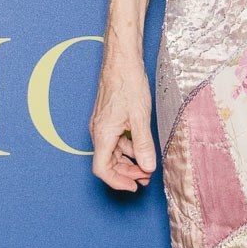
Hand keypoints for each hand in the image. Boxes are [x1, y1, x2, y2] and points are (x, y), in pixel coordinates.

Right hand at [91, 49, 156, 191]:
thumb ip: (143, 144)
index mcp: (103, 134)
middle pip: (108, 163)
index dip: (117, 182)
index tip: (133, 186)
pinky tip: (141, 148)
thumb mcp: (140, 117)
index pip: (102, 169)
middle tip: (146, 178)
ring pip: (112, 153)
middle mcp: (99, 132)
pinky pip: (115, 141)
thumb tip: (147, 167)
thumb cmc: (128, 83)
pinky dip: (127, 149)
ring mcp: (102, 125)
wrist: (121, 61)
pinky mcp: (108, 120)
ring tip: (147, 166)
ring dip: (128, 162)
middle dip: (127, 173)